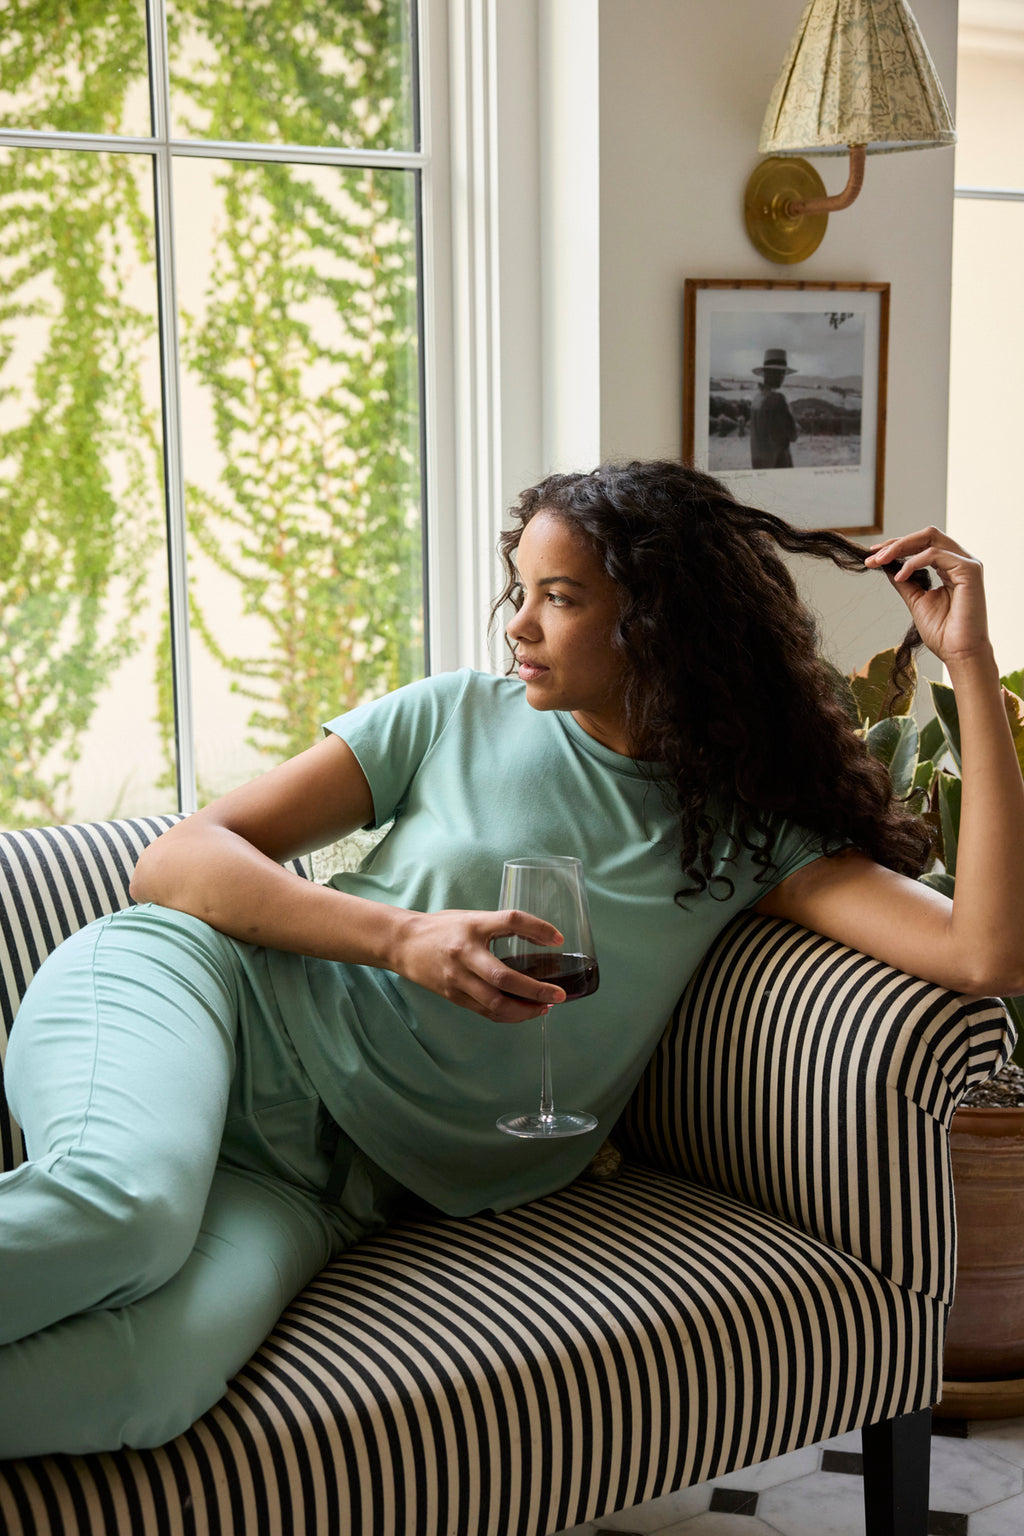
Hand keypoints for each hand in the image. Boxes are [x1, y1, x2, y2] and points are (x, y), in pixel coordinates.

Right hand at [389, 908, 566, 1021]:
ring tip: (545, 1008)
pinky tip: (523, 1012)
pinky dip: (508, 1015)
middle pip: (504, 976)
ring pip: (495, 1003)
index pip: (510, 920)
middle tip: (559, 995)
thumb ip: (500, 926)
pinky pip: (485, 1011)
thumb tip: (542, 938)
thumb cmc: (442, 928)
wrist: (403, 944)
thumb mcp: (472, 918)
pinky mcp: (453, 996)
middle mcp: (465, 953)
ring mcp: (457, 979)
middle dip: (536, 990)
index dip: (537, 928)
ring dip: (525, 1010)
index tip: (558, 938)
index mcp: (473, 926)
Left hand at [864, 526, 990, 668]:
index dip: (897, 546)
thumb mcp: (916, 600)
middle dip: (896, 543)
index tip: (872, 555)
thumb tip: (886, 565)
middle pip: (926, 535)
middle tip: (872, 556)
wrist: (959, 653)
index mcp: (950, 567)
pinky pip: (935, 554)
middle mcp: (960, 561)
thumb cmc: (943, 632)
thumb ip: (905, 581)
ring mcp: (967, 563)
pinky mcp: (970, 570)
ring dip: (900, 547)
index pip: (923, 544)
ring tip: (880, 562)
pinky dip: (913, 563)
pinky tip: (899, 576)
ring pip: (930, 538)